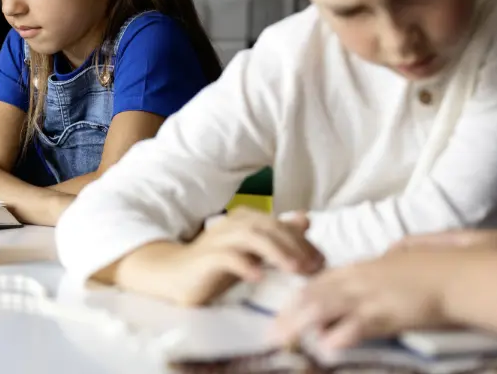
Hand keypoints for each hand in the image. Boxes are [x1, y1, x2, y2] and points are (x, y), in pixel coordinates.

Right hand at [116, 208, 323, 306]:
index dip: (304, 242)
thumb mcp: (252, 252)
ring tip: (295, 270)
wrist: (174, 275)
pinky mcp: (206, 258)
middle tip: (314, 268)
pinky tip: (258, 277)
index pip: (282, 224)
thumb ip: (277, 237)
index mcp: (246, 219)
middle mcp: (233, 224)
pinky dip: (245, 265)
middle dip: (296, 246)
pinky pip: (227, 257)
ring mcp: (218, 239)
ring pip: (252, 237)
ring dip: (277, 252)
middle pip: (270, 227)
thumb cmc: (217, 266)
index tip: (322, 263)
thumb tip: (305, 220)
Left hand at [273, 249, 462, 351]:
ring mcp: (372, 297)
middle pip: (315, 294)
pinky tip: (324, 348)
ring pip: (324, 307)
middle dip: (290, 314)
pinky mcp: (387, 315)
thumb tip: (391, 253)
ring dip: (301, 325)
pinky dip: (339, 336)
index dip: (302, 295)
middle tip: (271, 331)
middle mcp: (361, 280)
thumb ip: (395, 256)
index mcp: (366, 266)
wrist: (464, 274)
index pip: (323, 279)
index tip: (286, 308)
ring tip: (283, 341)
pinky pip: (356, 326)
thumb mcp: (412, 253)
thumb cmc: (443, 263)